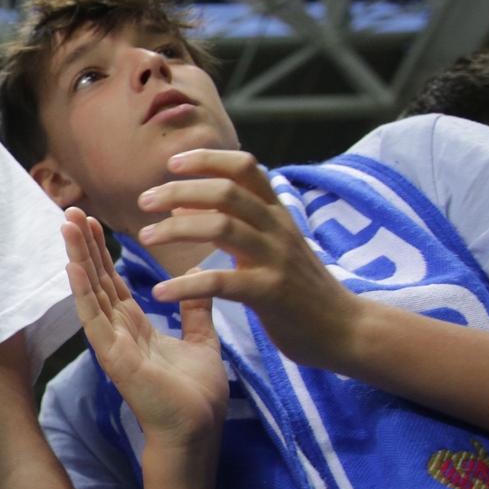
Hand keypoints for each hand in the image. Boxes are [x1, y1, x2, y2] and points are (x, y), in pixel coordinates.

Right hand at [64, 209, 226, 445]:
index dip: (102, 251)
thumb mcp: (201, 342)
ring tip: (67, 225)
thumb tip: (196, 278)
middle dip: (84, 244)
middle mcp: (117, 331)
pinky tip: (73, 265)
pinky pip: (93, 318)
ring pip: (90, 291)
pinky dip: (82, 291)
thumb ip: (195, 311)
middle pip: (96, 279)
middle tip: (71, 210)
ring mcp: (111, 342)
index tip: (93, 221)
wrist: (197, 431)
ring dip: (77, 256)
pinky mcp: (112, 355)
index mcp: (135, 327)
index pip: (112, 280)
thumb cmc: (196, 396)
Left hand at [136, 149, 362, 371]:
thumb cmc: (300, 288)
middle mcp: (277, 229)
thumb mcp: (271, 245)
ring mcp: (276, 259)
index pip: (244, 168)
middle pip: (226, 192)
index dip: (207, 159)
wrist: (345, 329)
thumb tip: (183, 205)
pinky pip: (221, 282)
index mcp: (276, 214)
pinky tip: (160, 291)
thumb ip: (233, 222)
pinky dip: (186, 284)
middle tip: (143, 201)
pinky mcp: (271, 293)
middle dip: (179, 191)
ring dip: (176, 229)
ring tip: (145, 237)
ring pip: (222, 227)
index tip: (172, 163)